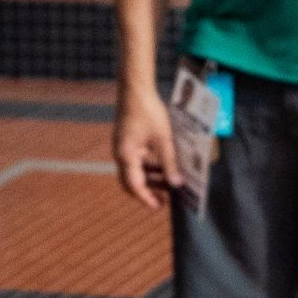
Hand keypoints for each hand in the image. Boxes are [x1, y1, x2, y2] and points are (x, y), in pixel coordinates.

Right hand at [114, 80, 180, 205]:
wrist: (135, 90)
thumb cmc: (148, 112)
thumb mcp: (163, 139)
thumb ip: (169, 162)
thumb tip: (176, 183)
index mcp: (126, 156)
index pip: (134, 185)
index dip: (146, 198)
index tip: (158, 207)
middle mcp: (121, 154)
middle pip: (131, 181)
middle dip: (148, 191)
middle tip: (165, 199)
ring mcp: (123, 148)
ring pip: (135, 171)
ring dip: (150, 178)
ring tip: (169, 182)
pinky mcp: (128, 141)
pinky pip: (137, 160)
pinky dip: (149, 166)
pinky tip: (164, 165)